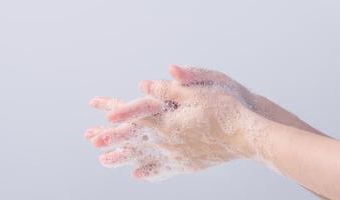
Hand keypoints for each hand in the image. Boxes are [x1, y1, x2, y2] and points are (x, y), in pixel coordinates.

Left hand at [86, 65, 272, 180]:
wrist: (248, 136)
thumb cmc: (226, 109)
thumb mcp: (198, 91)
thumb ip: (168, 90)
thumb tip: (143, 85)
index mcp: (167, 121)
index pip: (133, 115)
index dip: (114, 110)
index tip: (95, 110)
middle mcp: (167, 142)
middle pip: (132, 140)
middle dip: (109, 139)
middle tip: (90, 140)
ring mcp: (176, 156)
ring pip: (141, 159)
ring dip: (121, 158)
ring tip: (104, 161)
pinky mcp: (187, 165)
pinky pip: (162, 171)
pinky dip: (148, 173)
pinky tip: (138, 175)